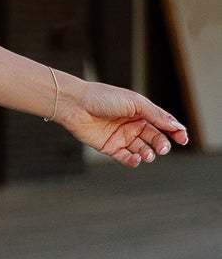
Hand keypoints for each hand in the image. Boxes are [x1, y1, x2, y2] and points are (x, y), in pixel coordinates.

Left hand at [56, 78, 188, 167]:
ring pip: (142, 149)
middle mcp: (133, 125)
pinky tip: (136, 159)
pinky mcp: (110, 147)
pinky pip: (126, 157)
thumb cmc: (104, 98)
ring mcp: (122, 137)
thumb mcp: (135, 103)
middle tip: (162, 149)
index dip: (175, 132)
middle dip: (161, 145)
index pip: (163, 124)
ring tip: (147, 154)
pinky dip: (133, 160)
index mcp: (141, 112)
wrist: (76, 105)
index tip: (183, 139)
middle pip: (154, 138)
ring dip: (148, 154)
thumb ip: (156, 115)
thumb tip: (177, 125)